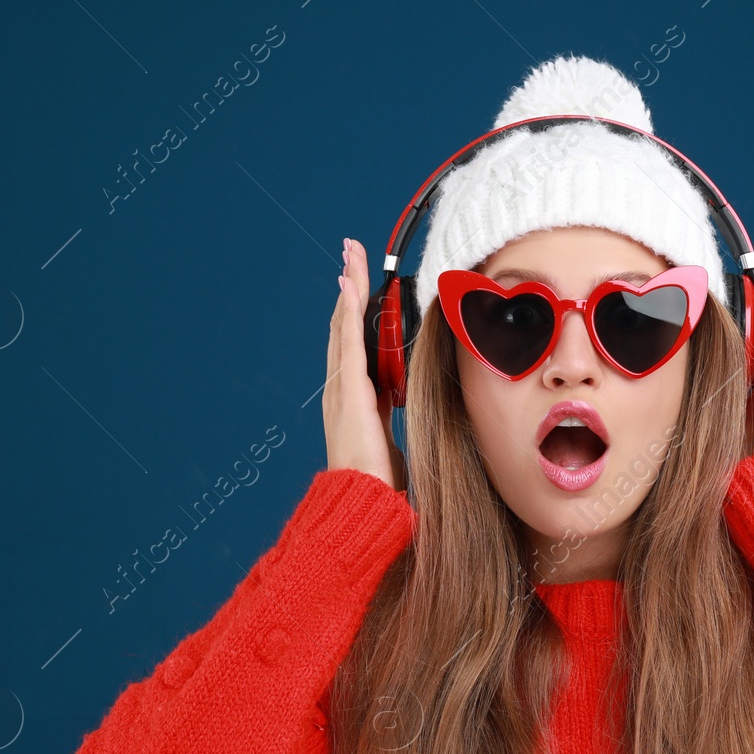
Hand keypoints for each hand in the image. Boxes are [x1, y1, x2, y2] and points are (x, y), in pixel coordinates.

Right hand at [324, 237, 407, 490]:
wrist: (362, 500)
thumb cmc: (377, 479)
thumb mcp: (389, 436)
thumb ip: (393, 414)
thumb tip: (411, 403)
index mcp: (354, 395)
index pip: (353, 342)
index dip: (355, 310)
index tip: (359, 282)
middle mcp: (342, 386)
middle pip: (344, 325)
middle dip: (349, 287)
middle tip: (351, 254)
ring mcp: (342, 387)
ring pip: (344, 326)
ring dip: (349, 288)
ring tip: (350, 257)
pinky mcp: (350, 391)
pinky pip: (348, 343)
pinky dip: (348, 313)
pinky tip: (350, 288)